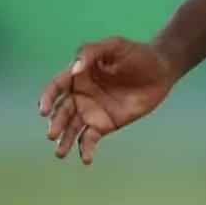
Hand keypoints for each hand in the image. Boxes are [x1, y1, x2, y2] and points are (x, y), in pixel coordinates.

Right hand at [38, 36, 176, 163]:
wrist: (161, 71)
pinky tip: (86, 159)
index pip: (56, 87)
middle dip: (55, 123)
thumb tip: (75, 69)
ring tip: (61, 153)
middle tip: (52, 134)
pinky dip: (86, 149)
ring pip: (72, 127)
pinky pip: (90, 138)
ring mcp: (91, 111)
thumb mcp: (114, 45)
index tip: (44, 110)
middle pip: (62, 111)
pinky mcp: (105, 124)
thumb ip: (92, 52)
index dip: (47, 98)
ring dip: (65, 140)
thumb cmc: (136, 54)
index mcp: (77, 75)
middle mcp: (79, 94)